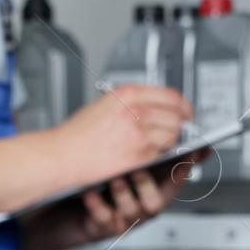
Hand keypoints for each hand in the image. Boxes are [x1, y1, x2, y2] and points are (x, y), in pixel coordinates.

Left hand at [20, 147, 209, 249]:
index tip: (186, 153)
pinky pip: (104, 219)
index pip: (172, 180)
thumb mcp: (116, 156)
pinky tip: (90, 192)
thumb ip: (137, 140)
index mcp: (146, 187)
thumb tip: (158, 114)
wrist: (55, 206)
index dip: (181, 167)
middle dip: (150, 181)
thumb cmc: (90, 180)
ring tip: (114, 177)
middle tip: (142, 164)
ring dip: (125, 192)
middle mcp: (137, 206)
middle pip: (157, 199)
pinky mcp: (100, 228)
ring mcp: (120, 219)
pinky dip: (98, 205)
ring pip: (134, 212)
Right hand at [52, 85, 191, 186]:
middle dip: (178, 124)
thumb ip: (131, 102)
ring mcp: (139, 133)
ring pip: (172, 135)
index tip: (187, 112)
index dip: (184, 106)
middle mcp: (136, 111)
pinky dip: (156, 155)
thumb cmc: (76, 134)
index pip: (171, 95)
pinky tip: (142, 154)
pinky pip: (161, 154)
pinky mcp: (139, 155)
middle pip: (176, 115)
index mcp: (128, 94)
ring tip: (154, 144)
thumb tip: (154, 106)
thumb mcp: (105, 103)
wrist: (62, 155)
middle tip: (174, 130)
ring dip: (168, 141)